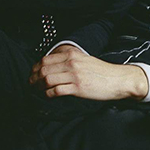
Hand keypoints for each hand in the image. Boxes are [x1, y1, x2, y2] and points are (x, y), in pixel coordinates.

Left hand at [29, 45, 148, 100]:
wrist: (118, 79)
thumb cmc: (102, 72)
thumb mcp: (84, 59)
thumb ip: (69, 60)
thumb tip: (52, 66)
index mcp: (72, 54)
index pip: (45, 59)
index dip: (35, 67)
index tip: (33, 73)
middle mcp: (71, 63)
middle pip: (43, 69)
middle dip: (33, 78)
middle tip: (31, 83)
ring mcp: (74, 75)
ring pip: (47, 80)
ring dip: (38, 86)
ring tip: (37, 90)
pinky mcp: (78, 88)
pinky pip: (56, 91)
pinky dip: (48, 94)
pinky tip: (47, 95)